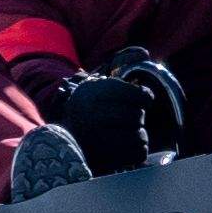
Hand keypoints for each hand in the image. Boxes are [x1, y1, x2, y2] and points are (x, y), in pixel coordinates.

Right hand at [47, 54, 186, 173]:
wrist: (66, 137)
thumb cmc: (91, 105)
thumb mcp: (100, 81)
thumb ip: (122, 62)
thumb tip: (144, 53)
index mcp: (91, 93)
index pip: (131, 94)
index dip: (144, 96)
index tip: (145, 98)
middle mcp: (90, 115)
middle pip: (135, 115)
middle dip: (137, 114)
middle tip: (130, 116)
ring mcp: (95, 139)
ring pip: (138, 134)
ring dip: (139, 132)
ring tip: (129, 130)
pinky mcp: (102, 159)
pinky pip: (137, 152)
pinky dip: (140, 148)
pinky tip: (131, 143)